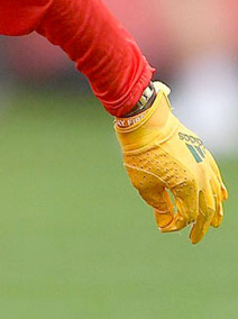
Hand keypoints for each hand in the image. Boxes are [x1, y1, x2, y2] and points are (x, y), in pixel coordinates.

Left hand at [115, 82, 227, 242]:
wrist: (146, 123)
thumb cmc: (141, 154)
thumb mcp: (144, 185)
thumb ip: (158, 205)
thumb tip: (165, 220)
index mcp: (187, 186)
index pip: (186, 215)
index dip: (176, 225)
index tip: (163, 228)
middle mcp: (201, 177)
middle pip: (206, 209)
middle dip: (199, 226)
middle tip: (194, 239)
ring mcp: (205, 165)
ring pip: (215, 194)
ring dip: (215, 211)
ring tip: (213, 224)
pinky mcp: (204, 155)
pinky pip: (216, 178)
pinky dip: (218, 191)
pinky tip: (220, 198)